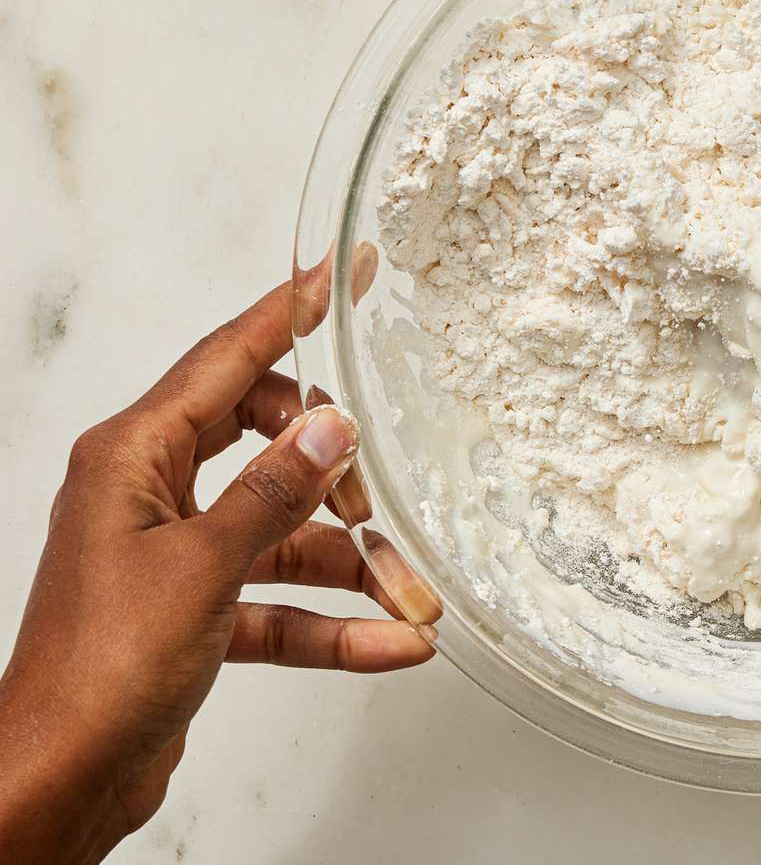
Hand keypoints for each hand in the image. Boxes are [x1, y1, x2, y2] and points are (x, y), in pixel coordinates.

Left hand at [0, 277, 436, 863]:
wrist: (61, 780)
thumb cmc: (100, 669)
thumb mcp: (203, 567)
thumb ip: (274, 491)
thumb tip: (330, 424)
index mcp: (133, 456)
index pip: (228, 358)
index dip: (291, 310)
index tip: (345, 271)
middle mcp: (152, 492)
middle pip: (265, 441)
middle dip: (331, 469)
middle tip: (372, 490)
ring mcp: (176, 552)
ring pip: (283, 531)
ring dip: (349, 565)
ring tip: (409, 595)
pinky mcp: (196, 610)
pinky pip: (278, 599)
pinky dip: (331, 623)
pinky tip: (389, 644)